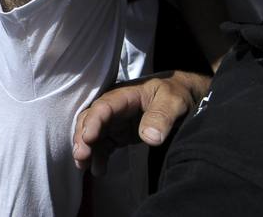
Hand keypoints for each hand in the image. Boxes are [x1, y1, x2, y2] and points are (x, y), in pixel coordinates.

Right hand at [71, 71, 211, 175]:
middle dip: (82, 137)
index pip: (103, 107)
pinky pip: (103, 144)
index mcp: (124, 95)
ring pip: (93, 133)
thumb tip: (149, 138)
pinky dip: (98, 156)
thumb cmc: (175, 93)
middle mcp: (114, 107)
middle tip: (80, 157)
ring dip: (86, 149)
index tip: (88, 139)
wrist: (182, 95)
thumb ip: (161, 117)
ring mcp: (115, 120)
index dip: (93, 122)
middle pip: (91, 119)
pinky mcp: (119, 133)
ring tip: (84, 167)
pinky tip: (98, 170)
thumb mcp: (173, 102)